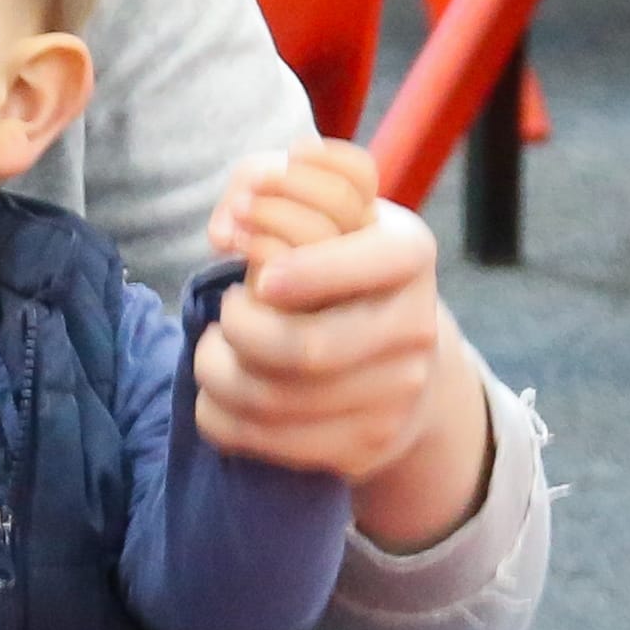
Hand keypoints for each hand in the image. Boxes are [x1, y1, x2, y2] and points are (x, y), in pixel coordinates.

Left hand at [195, 149, 490, 540]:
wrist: (398, 356)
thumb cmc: (337, 261)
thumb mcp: (320, 204)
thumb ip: (271, 182)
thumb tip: (234, 211)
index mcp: (410, 252)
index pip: (368, 263)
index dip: (307, 272)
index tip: (258, 276)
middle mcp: (417, 327)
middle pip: (308, 349)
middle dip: (239, 330)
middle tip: (224, 311)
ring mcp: (398, 396)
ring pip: (276, 401)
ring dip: (217, 372)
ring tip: (212, 349)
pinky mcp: (365, 448)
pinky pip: (268, 442)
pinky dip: (220, 416)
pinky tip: (216, 393)